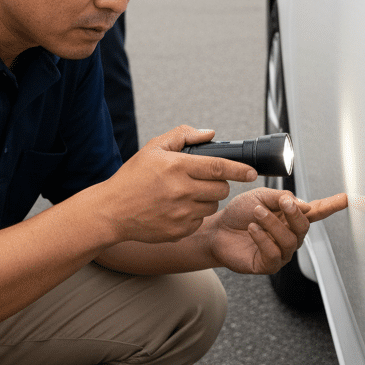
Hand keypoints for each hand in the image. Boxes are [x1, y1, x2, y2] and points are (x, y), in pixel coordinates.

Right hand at [99, 126, 258, 244]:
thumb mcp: (153, 148)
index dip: (239, 169)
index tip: (252, 172)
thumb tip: (210, 134)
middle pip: (221, 189)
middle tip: (206, 180)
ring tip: (187, 194)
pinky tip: (178, 208)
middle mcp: (181, 191)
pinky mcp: (180, 230)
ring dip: (208, 198)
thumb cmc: (132, 178)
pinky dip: (195, 214)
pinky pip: (200, 220)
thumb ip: (182, 135)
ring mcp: (181, 213)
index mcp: (176, 167)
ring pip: (212, 205)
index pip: (219, 167)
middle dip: (221, 183)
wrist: (112, 211)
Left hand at [209, 187, 347, 274]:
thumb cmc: (239, 212)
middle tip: (282, 202)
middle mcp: (289, 235)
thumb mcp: (259, 197)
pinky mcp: (268, 265)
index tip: (348, 198)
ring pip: (288, 240)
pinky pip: (273, 254)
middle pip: (303, 226)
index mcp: (290, 216)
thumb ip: (279, 197)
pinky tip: (252, 228)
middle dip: (294, 214)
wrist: (217, 230)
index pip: (316, 211)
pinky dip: (262, 238)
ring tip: (256, 213)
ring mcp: (280, 252)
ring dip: (272, 224)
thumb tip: (303, 205)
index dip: (333, 205)